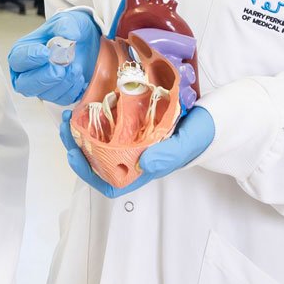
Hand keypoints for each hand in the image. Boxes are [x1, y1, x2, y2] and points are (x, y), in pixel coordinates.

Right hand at [7, 9, 100, 104]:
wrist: (87, 42)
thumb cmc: (70, 31)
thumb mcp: (68, 20)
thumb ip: (66, 25)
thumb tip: (68, 35)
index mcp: (22, 52)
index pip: (18, 59)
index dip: (30, 58)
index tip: (45, 52)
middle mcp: (27, 73)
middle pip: (25, 84)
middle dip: (45, 77)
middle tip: (60, 68)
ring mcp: (41, 87)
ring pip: (45, 94)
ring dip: (64, 82)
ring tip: (76, 67)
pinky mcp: (56, 95)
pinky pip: (62, 99)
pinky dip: (72, 89)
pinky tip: (78, 76)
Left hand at [58, 105, 215, 197]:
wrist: (217, 113)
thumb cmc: (203, 134)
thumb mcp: (187, 144)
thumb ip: (167, 155)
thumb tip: (142, 164)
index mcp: (144, 168)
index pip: (110, 183)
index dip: (88, 174)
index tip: (74, 154)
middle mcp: (135, 155)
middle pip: (98, 159)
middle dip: (76, 145)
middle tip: (67, 123)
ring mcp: (134, 137)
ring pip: (100, 139)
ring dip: (82, 127)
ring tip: (72, 111)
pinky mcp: (136, 119)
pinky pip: (110, 121)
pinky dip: (97, 112)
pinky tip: (89, 100)